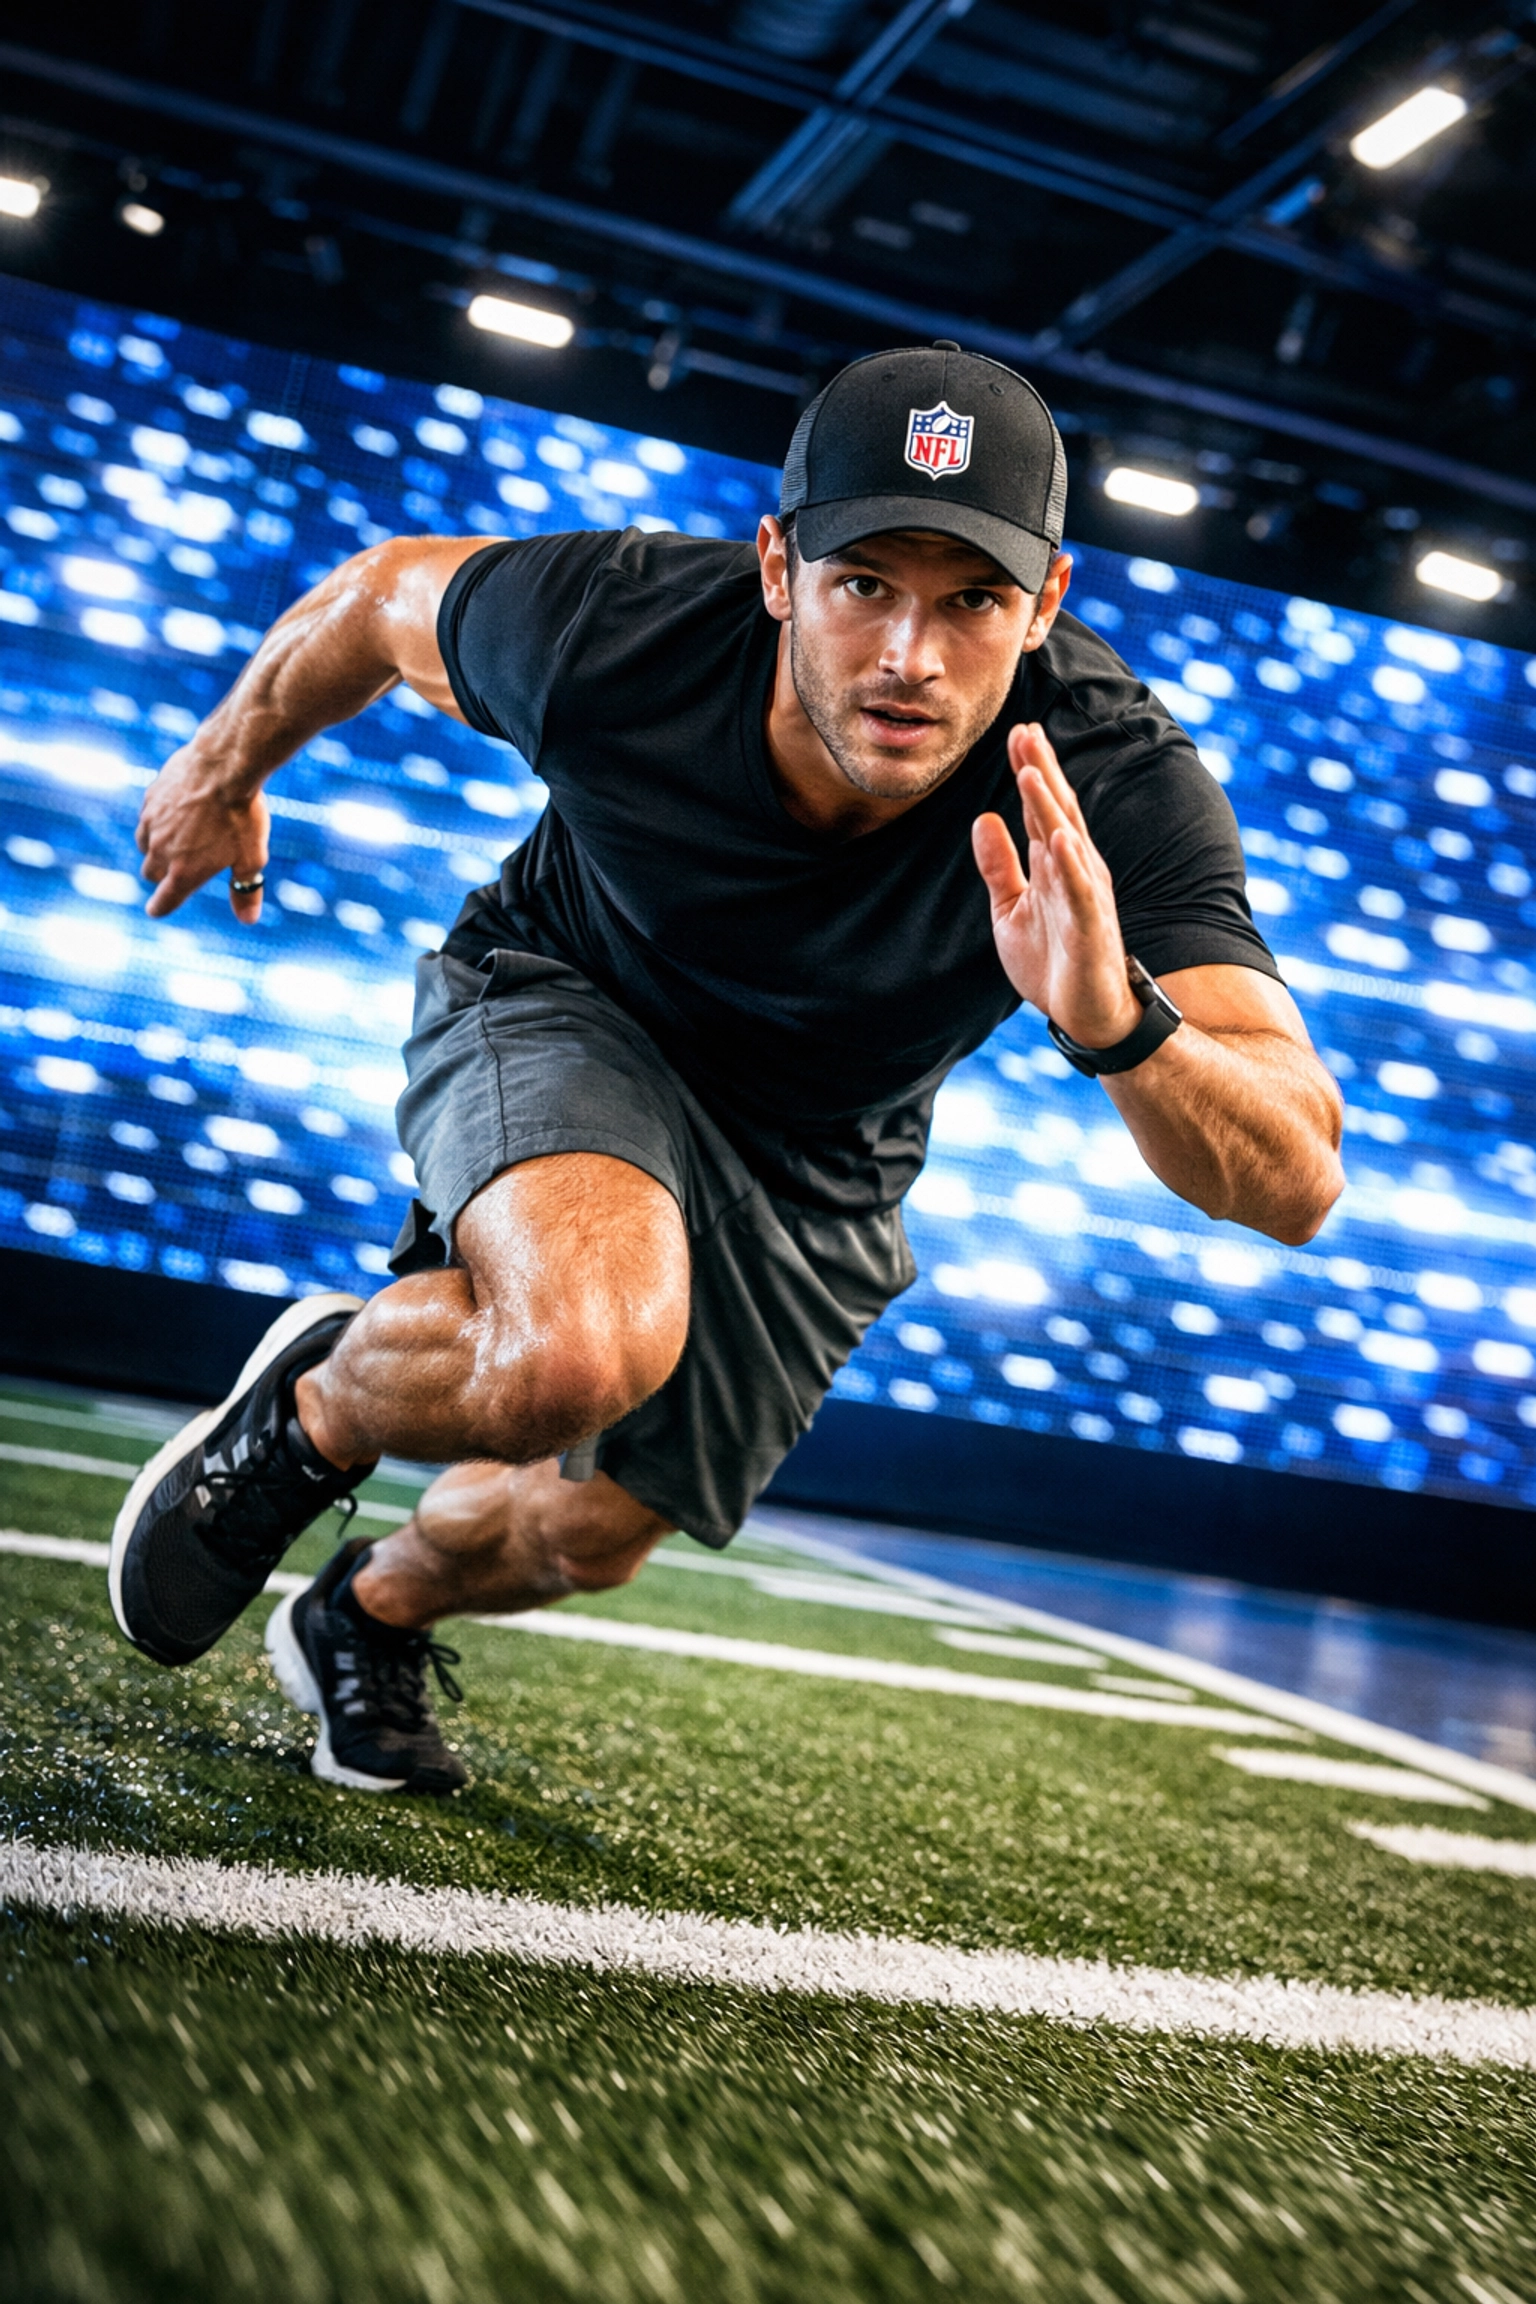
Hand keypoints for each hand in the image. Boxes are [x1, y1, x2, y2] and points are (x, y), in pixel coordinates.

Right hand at [136, 745, 270, 924]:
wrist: (225, 766)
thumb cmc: (243, 815)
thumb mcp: (252, 858)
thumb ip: (246, 891)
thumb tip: (248, 920)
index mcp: (184, 872)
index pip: (163, 901)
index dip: (159, 908)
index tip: (157, 909)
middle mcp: (161, 851)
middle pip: (150, 874)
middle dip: (162, 875)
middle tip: (180, 867)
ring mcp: (151, 823)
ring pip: (144, 845)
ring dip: (156, 848)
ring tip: (179, 839)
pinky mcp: (149, 799)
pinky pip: (146, 818)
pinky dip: (156, 822)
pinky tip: (176, 813)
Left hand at [972, 722, 1140, 1046]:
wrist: (1086, 1013)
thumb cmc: (1053, 960)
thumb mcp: (1011, 908)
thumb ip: (999, 865)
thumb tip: (983, 818)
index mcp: (1056, 863)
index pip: (1042, 807)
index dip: (1030, 768)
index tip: (1017, 731)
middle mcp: (1076, 870)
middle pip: (1057, 811)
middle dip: (1041, 770)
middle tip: (1024, 729)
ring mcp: (1086, 896)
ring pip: (1067, 841)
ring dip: (1051, 806)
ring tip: (1032, 770)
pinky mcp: (1090, 927)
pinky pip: (1080, 890)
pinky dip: (1069, 862)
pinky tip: (1058, 836)